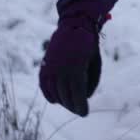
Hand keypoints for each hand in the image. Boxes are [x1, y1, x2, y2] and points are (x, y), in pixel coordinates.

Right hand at [39, 0, 107, 116]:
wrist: (74, 26)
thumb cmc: (89, 46)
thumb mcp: (95, 63)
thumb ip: (91, 81)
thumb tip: (85, 98)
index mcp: (76, 67)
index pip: (77, 94)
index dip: (81, 105)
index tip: (84, 113)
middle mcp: (61, 68)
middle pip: (65, 95)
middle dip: (72, 105)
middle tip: (79, 111)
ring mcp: (51, 66)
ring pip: (54, 91)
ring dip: (62, 101)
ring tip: (69, 105)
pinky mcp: (45, 64)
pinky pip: (44, 84)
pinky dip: (48, 94)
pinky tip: (55, 100)